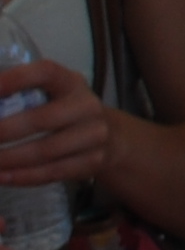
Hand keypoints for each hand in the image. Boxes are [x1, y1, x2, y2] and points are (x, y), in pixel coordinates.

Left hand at [0, 59, 113, 185]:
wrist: (110, 137)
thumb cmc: (65, 112)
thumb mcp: (53, 94)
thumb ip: (21, 96)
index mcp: (70, 82)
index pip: (45, 73)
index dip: (16, 80)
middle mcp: (86, 105)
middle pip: (42, 119)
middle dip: (5, 131)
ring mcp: (94, 135)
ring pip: (46, 151)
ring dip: (9, 159)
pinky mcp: (93, 161)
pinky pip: (53, 172)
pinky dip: (23, 177)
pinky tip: (3, 177)